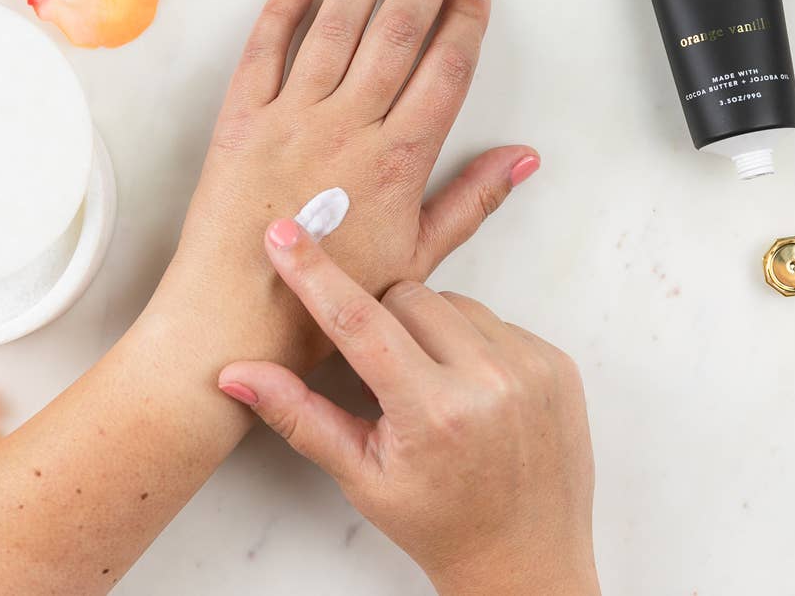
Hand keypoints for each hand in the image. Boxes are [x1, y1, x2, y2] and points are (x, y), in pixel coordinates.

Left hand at [156, 0, 539, 370]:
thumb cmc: (329, 300)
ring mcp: (290, 118)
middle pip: (395, 35)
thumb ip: (471, 202)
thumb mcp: (416, 260)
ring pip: (333, 31)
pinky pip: (262, 53)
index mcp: (396, 161)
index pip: (444, 72)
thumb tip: (523, 157)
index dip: (465, 24)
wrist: (236, 317)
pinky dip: (280, 13)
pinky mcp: (241, 121)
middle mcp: (346, 127)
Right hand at [219, 220, 598, 595]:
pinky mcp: (558, 362)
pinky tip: (473, 387)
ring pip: (453, 301)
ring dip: (431, 329)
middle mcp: (490, 384)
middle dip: (384, 320)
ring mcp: (532, 369)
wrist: (526, 562)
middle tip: (387, 371)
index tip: (285, 233)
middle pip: (408, 296)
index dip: (314, 273)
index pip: (359, 321)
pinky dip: (474, 342)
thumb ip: (297, 415)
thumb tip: (236, 374)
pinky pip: (496, 319)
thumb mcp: (360, 474)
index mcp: (433, 414)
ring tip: (435, 384)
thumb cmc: (438, 521)